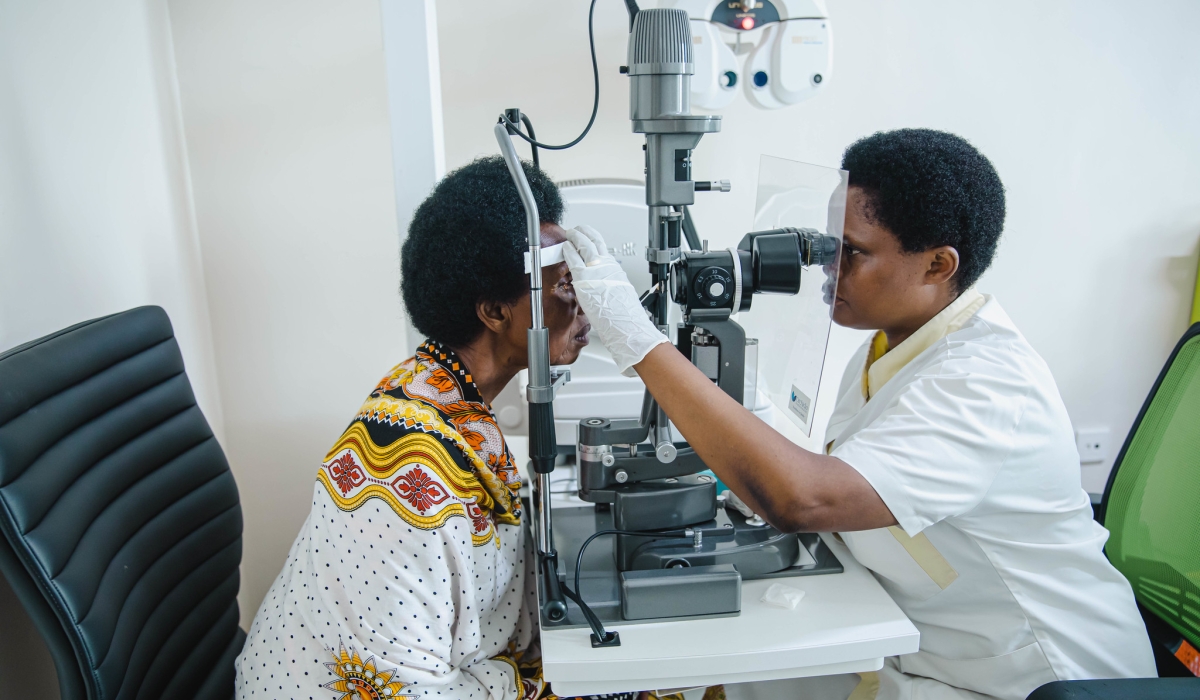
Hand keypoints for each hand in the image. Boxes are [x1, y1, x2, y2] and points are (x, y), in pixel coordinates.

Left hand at [562, 225, 669, 376]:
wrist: (625, 322)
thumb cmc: (623, 312)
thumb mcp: (619, 289)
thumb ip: (608, 280)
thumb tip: (601, 281)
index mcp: (613, 267)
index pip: (601, 245)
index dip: (592, 237)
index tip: (586, 235)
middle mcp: (606, 264)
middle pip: (593, 240)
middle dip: (582, 232)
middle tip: (575, 230)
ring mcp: (595, 270)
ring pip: (583, 244)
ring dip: (574, 237)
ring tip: (568, 235)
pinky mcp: (584, 278)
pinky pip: (573, 259)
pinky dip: (568, 251)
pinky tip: (564, 248)